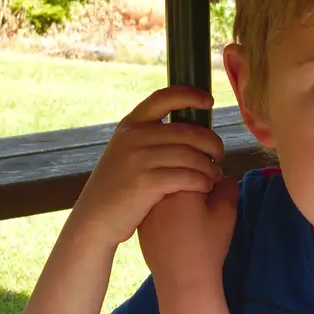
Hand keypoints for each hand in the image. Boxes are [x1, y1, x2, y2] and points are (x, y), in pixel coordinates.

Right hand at [70, 86, 224, 247]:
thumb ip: (147, 138)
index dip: (190, 95)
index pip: (164, 97)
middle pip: (188, 131)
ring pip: (191, 156)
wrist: (95, 218)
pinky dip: (202, 181)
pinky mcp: (146, 183)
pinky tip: (205, 187)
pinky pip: (187, 176)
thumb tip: (185, 129)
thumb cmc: (116, 188)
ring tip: (214, 175)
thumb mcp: (124, 152)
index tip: (208, 101)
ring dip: (210, 166)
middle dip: (211, 142)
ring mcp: (139, 159)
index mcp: (130, 125)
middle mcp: (134, 137)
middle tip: (219, 155)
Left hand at [138, 176, 237, 294]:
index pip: (196, 162)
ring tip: (190, 216)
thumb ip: (227, 186)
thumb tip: (221, 175)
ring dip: (177, 191)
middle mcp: (158, 190)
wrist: (183, 280)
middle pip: (177, 171)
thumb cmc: (208, 246)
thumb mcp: (226, 213)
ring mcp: (146, 206)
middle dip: (191, 178)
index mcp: (180, 182)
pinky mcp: (141, 220)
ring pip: (166, 187)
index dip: (209, 172)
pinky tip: (176, 226)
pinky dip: (167, 207)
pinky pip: (156, 204)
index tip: (214, 189)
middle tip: (202, 203)